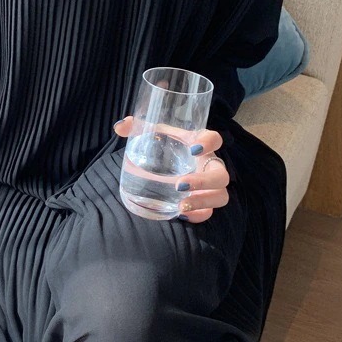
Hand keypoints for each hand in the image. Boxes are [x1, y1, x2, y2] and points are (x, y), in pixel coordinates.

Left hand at [113, 116, 229, 223]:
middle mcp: (209, 165)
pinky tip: (181, 215)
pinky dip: (198, 215)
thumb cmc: (164, 146)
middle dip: (204, 181)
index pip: (215, 139)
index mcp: (200, 144)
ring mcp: (210, 187)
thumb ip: (138, 128)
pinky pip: (209, 213)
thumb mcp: (154, 135)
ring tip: (181, 205)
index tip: (194, 148)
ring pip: (220, 196)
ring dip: (203, 201)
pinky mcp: (204, 203)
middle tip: (180, 184)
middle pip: (221, 175)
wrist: (164, 167)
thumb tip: (120, 126)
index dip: (209, 143)